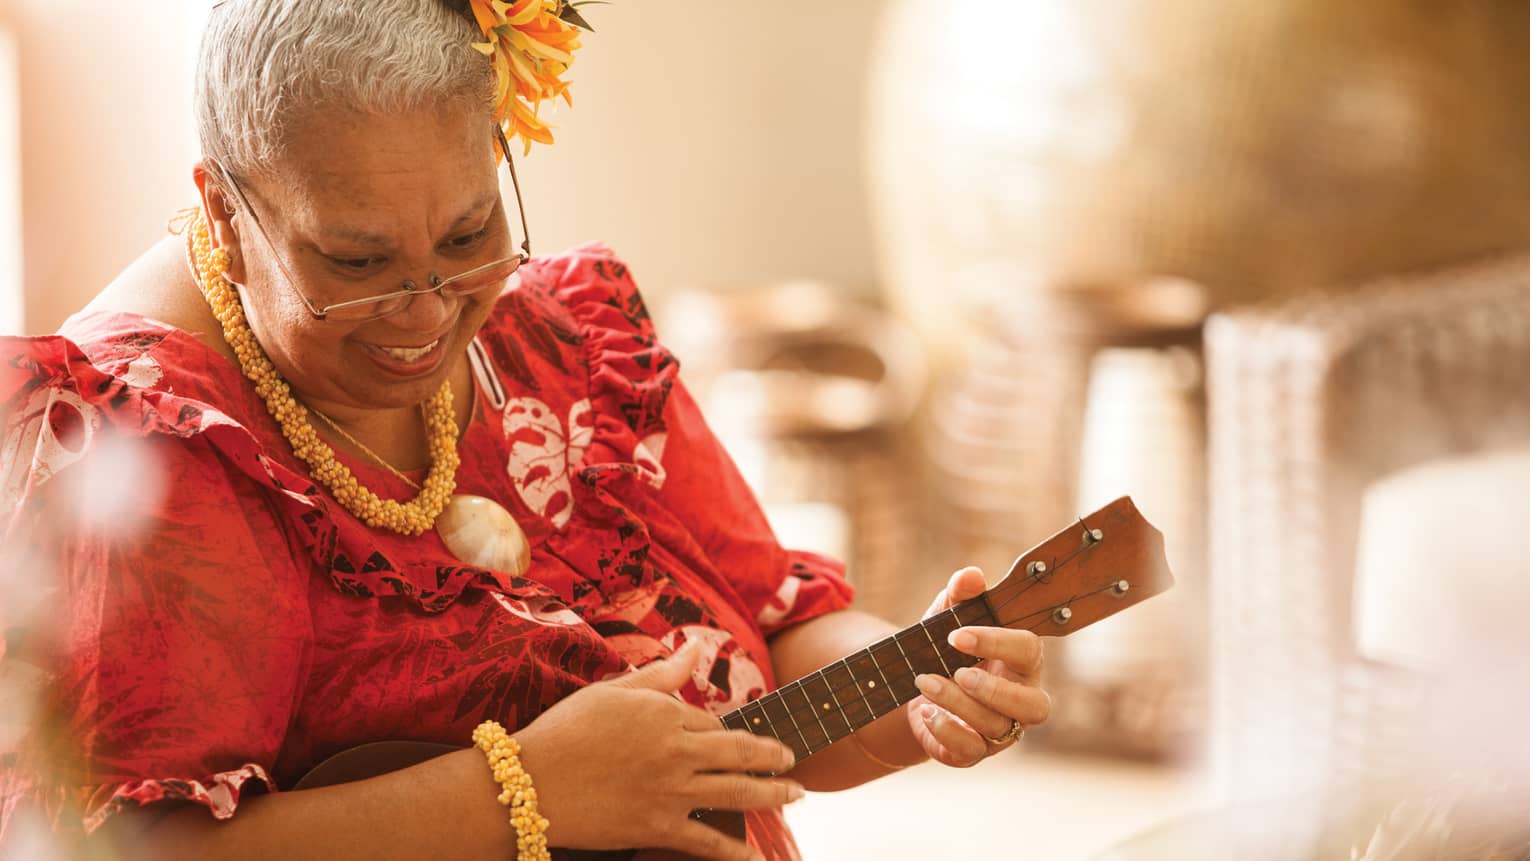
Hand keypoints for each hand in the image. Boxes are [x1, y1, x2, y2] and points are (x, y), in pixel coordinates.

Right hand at [515, 643, 798, 860]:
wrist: (528, 783)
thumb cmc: (565, 731)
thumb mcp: (612, 691)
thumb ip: (661, 674)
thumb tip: (696, 646)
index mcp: (666, 714)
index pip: (715, 720)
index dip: (732, 729)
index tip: (745, 735)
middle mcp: (678, 751)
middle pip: (742, 753)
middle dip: (774, 758)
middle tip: (793, 760)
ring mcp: (672, 793)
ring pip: (738, 793)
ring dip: (773, 794)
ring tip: (795, 794)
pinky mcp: (658, 828)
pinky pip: (708, 842)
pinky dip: (737, 852)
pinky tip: (757, 857)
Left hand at [904, 567, 1050, 767]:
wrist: (918, 688)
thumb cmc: (947, 649)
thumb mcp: (948, 617)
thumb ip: (961, 595)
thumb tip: (971, 575)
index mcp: (1023, 661)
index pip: (1028, 651)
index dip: (997, 643)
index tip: (957, 634)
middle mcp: (1021, 699)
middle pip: (1034, 706)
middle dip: (995, 690)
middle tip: (958, 671)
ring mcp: (1001, 730)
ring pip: (995, 726)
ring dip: (957, 703)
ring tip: (925, 682)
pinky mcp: (974, 751)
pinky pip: (970, 750)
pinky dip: (946, 731)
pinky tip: (926, 712)